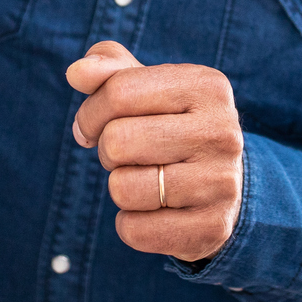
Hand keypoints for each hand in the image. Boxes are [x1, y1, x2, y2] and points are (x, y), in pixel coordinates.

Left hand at [68, 41, 243, 263]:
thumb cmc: (173, 126)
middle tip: (130, 155)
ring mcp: (221, 183)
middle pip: (116, 141)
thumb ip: (110, 70)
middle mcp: (222, 132)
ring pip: (122, 189)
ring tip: (147, 181)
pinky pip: (134, 231)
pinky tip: (156, 212)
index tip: (95, 126)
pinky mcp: (212, 228)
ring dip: (120, 188)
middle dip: (107, 151)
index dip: (91, 113)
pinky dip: (131, 224)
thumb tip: (76, 72)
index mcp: (207, 86)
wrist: (225, 186)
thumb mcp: (149, 89)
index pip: (119, 92)